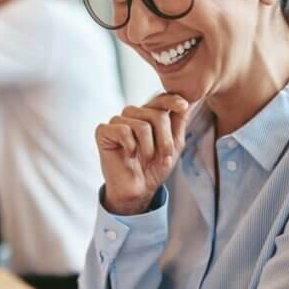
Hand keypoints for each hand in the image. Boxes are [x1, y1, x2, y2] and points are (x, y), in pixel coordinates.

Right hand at [96, 94, 190, 214]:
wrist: (138, 189)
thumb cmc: (154, 167)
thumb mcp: (174, 144)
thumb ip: (179, 123)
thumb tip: (185, 102)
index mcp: (148, 114)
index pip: (160, 99)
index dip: (172, 100)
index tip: (183, 106)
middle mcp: (133, 114)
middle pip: (156, 114)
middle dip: (165, 139)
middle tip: (165, 156)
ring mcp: (117, 121)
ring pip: (141, 125)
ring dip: (149, 147)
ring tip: (147, 159)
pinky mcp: (103, 131)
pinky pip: (122, 131)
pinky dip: (131, 146)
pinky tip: (129, 155)